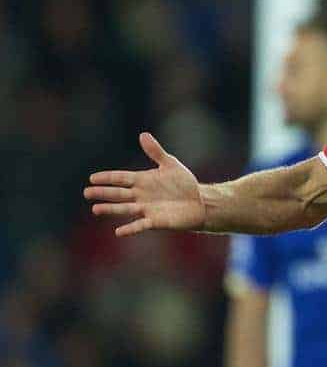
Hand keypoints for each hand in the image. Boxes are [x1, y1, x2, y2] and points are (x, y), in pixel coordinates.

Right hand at [84, 132, 205, 235]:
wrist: (200, 202)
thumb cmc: (184, 184)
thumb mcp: (171, 165)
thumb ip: (156, 152)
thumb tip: (143, 134)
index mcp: (143, 180)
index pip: (121, 178)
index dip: (108, 178)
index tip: (92, 178)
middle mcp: (141, 195)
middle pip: (118, 193)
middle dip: (103, 192)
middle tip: (87, 192)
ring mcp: (146, 209)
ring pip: (125, 208)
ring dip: (111, 209)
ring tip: (95, 209)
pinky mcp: (155, 221)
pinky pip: (140, 225)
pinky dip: (130, 228)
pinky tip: (118, 232)